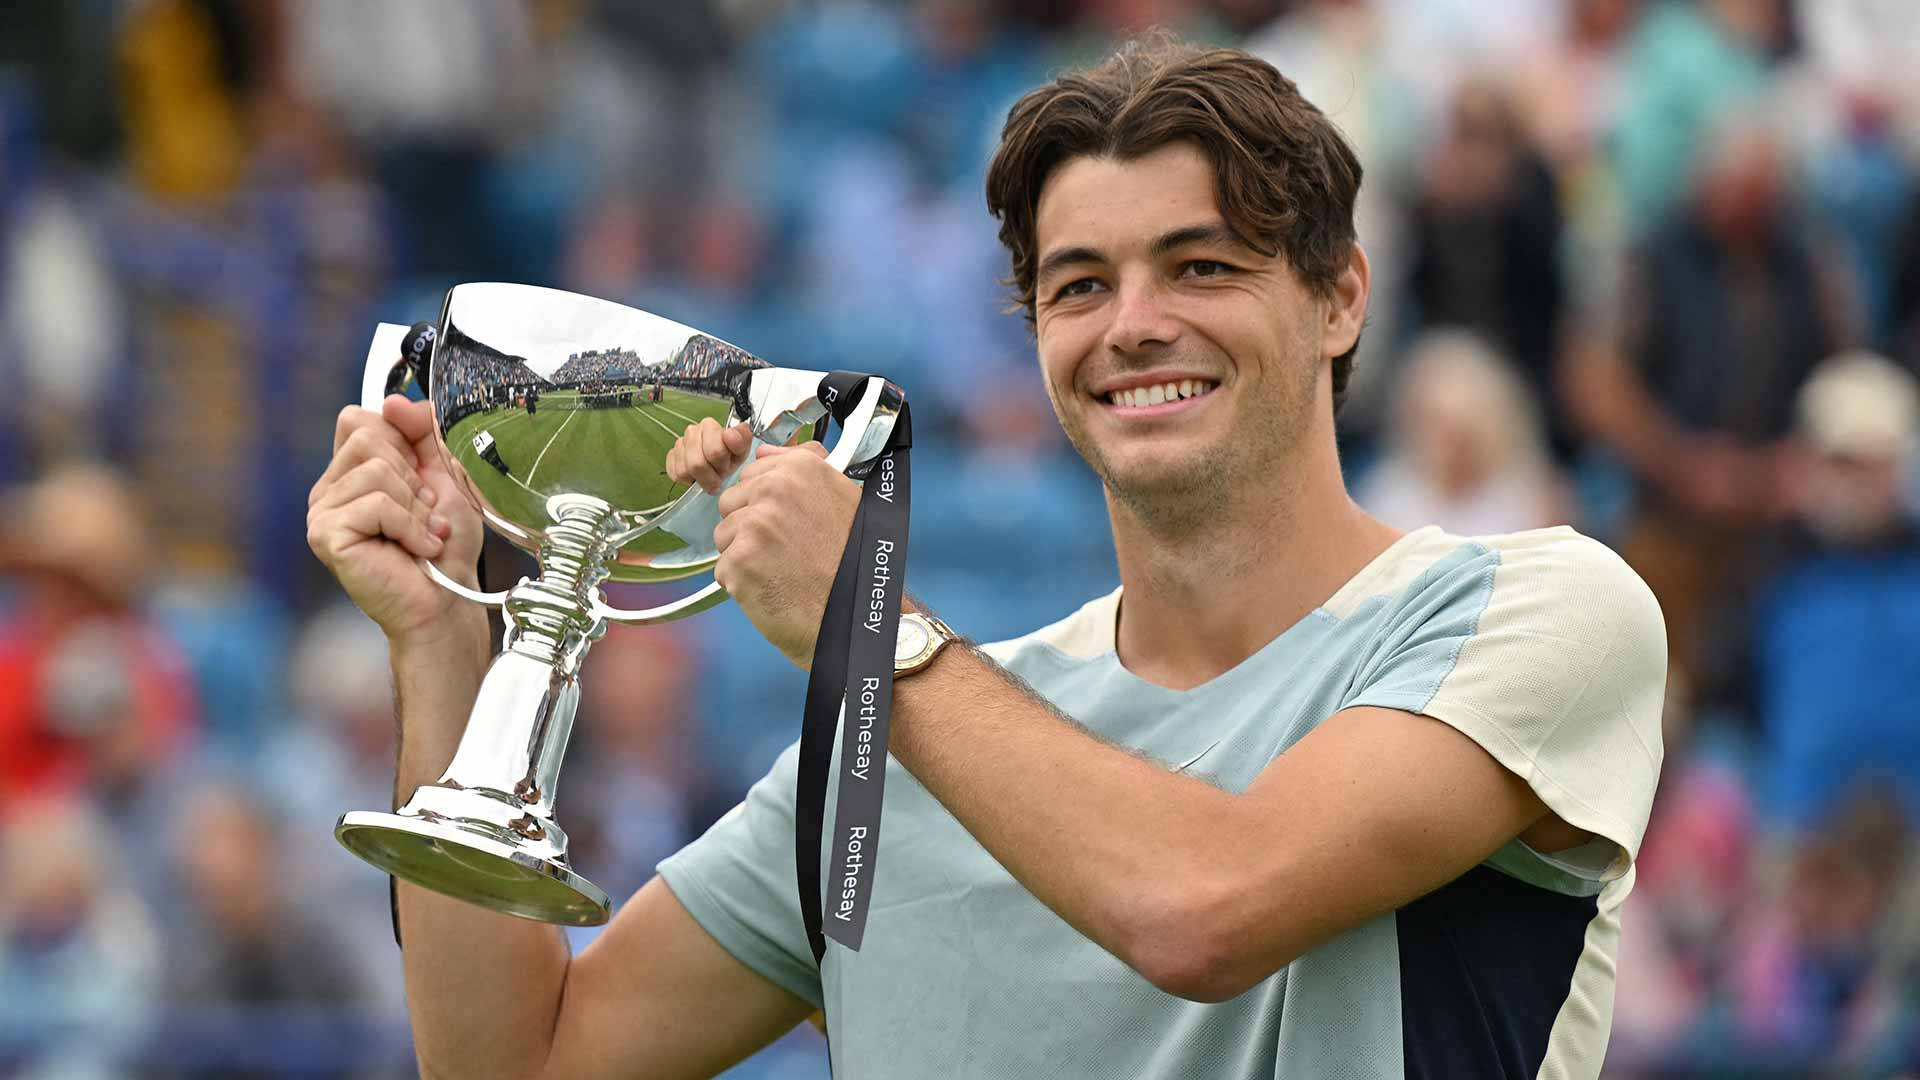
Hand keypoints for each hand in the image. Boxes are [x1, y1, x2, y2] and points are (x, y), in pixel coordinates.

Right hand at [307, 395, 485, 643]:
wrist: (448, 599)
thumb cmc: (445, 545)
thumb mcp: (444, 473)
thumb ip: (422, 431)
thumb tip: (393, 401)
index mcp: (349, 471)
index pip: (360, 418)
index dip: (403, 443)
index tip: (423, 482)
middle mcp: (328, 488)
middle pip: (368, 437)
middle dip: (412, 476)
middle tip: (424, 514)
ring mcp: (321, 511)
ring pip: (375, 469)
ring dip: (415, 506)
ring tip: (422, 535)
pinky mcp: (325, 534)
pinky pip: (376, 503)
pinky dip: (409, 526)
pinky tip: (415, 549)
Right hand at [665, 417, 753, 493]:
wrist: (720, 459)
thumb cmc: (730, 454)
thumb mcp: (742, 448)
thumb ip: (741, 439)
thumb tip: (730, 434)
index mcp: (709, 425)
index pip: (714, 452)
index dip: (722, 465)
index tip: (727, 467)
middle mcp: (691, 431)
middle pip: (696, 464)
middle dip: (710, 476)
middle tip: (718, 476)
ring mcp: (679, 443)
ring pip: (684, 471)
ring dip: (699, 479)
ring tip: (709, 475)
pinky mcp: (671, 456)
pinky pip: (675, 473)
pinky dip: (687, 480)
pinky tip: (697, 475)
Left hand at [712, 442, 859, 666]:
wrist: (856, 620)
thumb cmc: (854, 566)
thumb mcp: (845, 500)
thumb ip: (803, 468)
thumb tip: (766, 451)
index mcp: (801, 469)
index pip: (752, 474)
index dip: (765, 504)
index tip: (787, 525)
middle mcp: (775, 490)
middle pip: (732, 503)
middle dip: (750, 529)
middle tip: (785, 553)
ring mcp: (754, 525)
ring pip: (724, 536)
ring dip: (744, 557)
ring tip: (781, 573)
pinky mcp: (738, 561)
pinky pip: (723, 569)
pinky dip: (742, 585)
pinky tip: (773, 590)